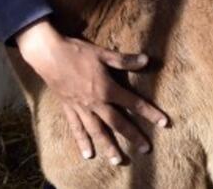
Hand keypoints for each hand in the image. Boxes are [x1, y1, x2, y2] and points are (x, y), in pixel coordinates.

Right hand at [17, 21, 168, 164]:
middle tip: (146, 149)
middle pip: (118, 123)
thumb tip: (146, 60)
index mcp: (106, 89)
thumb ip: (124, 60)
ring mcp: (81, 108)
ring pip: (97, 131)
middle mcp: (96, 103)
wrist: (48, 55)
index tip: (164, 122)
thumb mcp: (103, 53)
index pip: (133, 103)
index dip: (149, 112)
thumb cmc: (77, 52)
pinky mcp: (69, 109)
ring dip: (108, 146)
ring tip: (118, 160)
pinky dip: (82, 142)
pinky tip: (88, 154)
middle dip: (133, 136)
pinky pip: (76, 128)